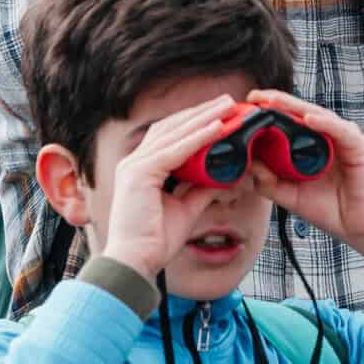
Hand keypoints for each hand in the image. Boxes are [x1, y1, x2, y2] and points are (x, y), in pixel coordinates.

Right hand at [104, 96, 246, 283]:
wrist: (134, 262)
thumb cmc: (154, 240)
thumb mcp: (185, 209)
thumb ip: (201, 190)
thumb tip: (223, 176)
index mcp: (141, 169)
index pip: (169, 135)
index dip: (194, 122)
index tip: (220, 114)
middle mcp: (134, 162)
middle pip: (172, 127)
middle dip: (201, 112)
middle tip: (228, 101)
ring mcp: (134, 165)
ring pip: (175, 133)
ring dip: (204, 117)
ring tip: (228, 106)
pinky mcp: (140, 174)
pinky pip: (176, 150)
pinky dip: (198, 137)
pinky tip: (217, 127)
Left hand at [243, 90, 363, 266]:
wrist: (362, 229)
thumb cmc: (332, 210)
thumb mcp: (291, 196)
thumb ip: (269, 183)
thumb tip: (247, 166)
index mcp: (312, 145)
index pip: (288, 122)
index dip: (267, 114)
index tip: (245, 108)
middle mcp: (328, 136)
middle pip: (299, 113)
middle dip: (276, 103)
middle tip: (253, 96)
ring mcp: (344, 138)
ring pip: (317, 115)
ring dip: (294, 107)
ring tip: (272, 101)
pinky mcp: (359, 146)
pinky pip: (339, 130)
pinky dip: (324, 123)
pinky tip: (307, 119)